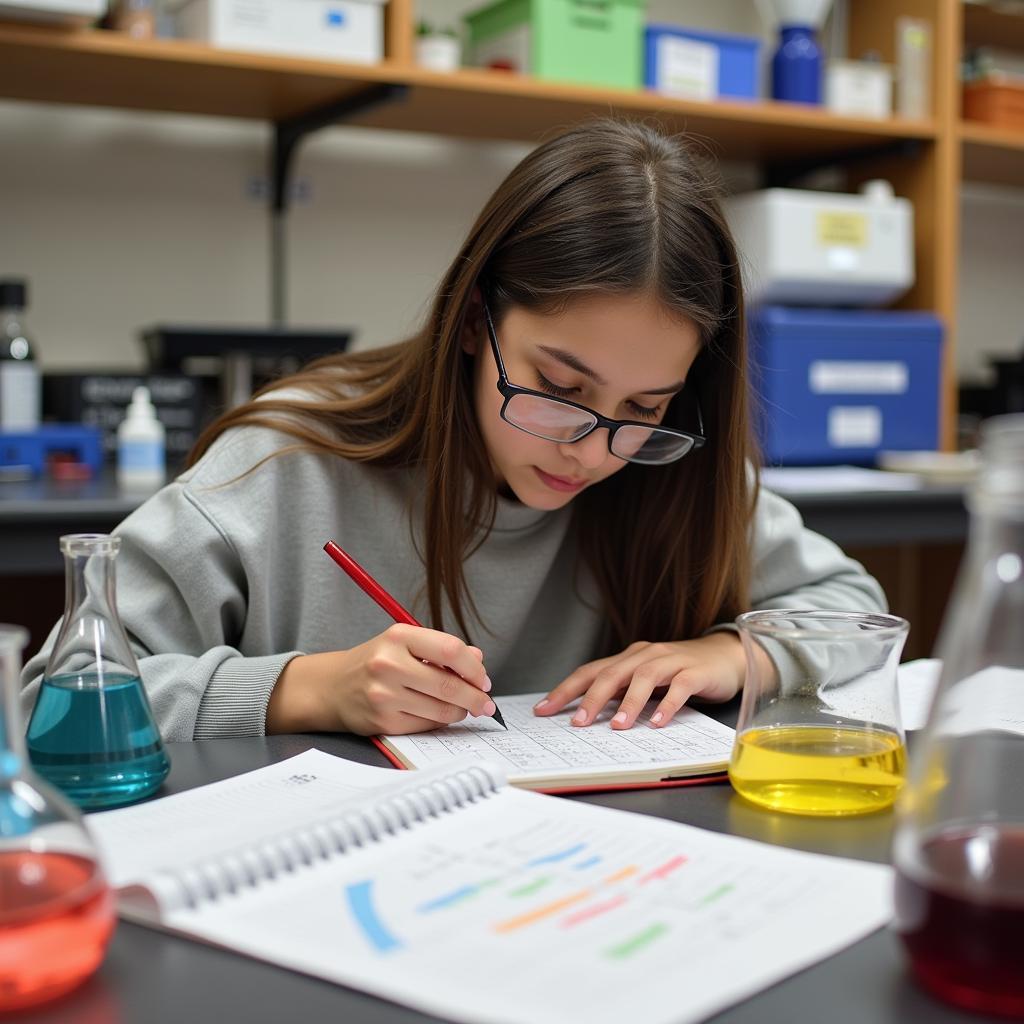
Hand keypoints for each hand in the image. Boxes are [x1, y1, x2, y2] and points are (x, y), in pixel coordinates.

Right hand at [266, 623, 494, 735]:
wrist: (333, 687)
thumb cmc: (376, 662)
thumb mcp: (405, 643)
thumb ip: (441, 650)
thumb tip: (478, 659)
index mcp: (399, 636)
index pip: (450, 650)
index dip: (474, 668)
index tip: (484, 680)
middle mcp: (389, 664)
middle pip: (449, 684)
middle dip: (475, 697)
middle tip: (485, 703)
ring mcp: (384, 694)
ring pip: (441, 709)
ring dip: (460, 712)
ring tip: (463, 708)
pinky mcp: (383, 721)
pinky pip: (426, 725)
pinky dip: (439, 721)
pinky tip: (439, 714)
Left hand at [533, 632, 745, 729]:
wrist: (726, 656)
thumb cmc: (680, 672)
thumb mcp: (645, 681)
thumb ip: (621, 693)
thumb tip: (587, 715)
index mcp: (628, 658)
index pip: (590, 671)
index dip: (565, 690)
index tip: (543, 710)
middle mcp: (645, 655)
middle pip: (612, 673)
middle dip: (592, 698)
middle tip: (578, 723)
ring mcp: (671, 661)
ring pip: (644, 677)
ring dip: (629, 702)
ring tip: (618, 726)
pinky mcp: (696, 672)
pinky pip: (679, 687)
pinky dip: (667, 704)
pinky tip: (657, 723)